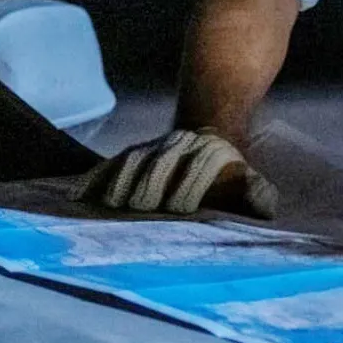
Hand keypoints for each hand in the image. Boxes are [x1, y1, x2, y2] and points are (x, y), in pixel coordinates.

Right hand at [70, 128, 277, 217]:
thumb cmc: (229, 172)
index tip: (181, 207)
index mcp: (208, 157)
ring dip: (120, 182)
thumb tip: (266, 206)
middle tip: (139, 209)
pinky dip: (93, 179)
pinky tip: (76, 196)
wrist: (209, 132)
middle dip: (150, 188)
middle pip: (159, 167)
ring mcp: (152, 149)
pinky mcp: (131, 154)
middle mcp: (178, 149)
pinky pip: (109, 164)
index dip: (190, 188)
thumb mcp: (250, 179)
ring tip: (107, 207)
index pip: (197, 172)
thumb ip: (257, 193)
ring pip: (133, 161)